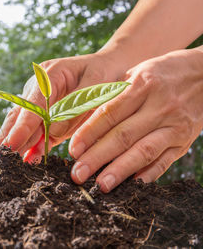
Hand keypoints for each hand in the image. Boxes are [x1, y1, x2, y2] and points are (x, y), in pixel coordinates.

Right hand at [0, 52, 124, 162]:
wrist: (112, 67)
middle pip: (20, 114)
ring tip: (5, 162)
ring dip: (17, 143)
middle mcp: (39, 88)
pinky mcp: (48, 115)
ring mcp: (41, 102)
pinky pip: (37, 132)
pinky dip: (31, 145)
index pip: (32, 105)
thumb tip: (52, 133)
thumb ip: (73, 108)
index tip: (11, 144)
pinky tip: (26, 159)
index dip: (22, 126)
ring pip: (24, 125)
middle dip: (9, 136)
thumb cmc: (106, 73)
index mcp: (50, 75)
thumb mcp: (96, 86)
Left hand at [69, 47, 202, 191]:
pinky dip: (148, 174)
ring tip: (101, 185)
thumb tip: (82, 121)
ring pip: (143, 151)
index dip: (89, 133)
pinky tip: (131, 184)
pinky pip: (165, 160)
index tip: (72, 150)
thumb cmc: (162, 73)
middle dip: (97, 157)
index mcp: (142, 85)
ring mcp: (175, 125)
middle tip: (78, 174)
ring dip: (120, 171)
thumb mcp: (136, 73)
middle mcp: (160, 106)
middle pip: (123, 136)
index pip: (109, 113)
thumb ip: (112, 95)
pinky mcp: (185, 140)